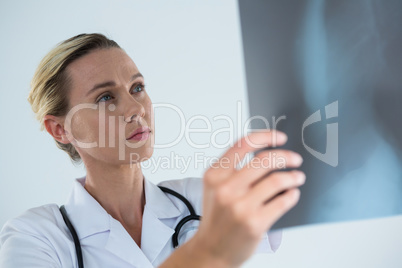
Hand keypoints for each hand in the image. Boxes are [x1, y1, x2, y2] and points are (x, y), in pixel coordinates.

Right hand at [192, 130, 304, 266]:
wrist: (211, 250)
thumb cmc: (217, 218)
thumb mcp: (215, 188)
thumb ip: (234, 170)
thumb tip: (268, 154)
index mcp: (215, 175)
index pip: (243, 144)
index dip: (265, 137)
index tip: (279, 138)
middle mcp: (225, 188)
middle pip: (264, 160)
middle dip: (286, 156)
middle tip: (295, 158)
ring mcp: (240, 206)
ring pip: (277, 180)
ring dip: (293, 176)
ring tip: (297, 178)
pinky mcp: (255, 223)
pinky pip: (282, 202)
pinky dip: (291, 195)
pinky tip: (292, 194)